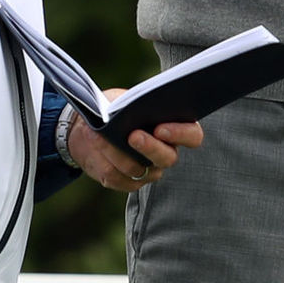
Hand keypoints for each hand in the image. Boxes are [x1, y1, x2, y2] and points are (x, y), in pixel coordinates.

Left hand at [68, 94, 204, 192]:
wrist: (91, 127)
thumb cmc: (114, 108)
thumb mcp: (122, 99)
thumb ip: (130, 104)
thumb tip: (127, 110)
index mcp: (175, 129)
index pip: (192, 136)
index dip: (181, 134)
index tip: (161, 128)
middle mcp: (166, 154)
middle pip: (167, 158)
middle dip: (150, 147)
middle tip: (133, 136)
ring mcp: (149, 171)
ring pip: (137, 169)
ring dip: (116, 151)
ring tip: (100, 136)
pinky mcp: (127, 183)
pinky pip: (117, 179)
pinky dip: (103, 160)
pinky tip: (95, 145)